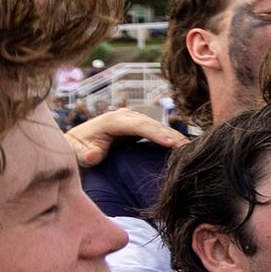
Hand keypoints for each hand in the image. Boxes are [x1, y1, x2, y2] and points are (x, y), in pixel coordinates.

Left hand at [66, 107, 185, 167]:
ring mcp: (135, 120)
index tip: (172, 144)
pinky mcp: (140, 128)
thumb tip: (94, 155)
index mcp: (113, 120)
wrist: (77, 144)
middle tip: (191, 148)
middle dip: (172, 135)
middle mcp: (127, 116)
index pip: (140, 126)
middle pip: (154, 125)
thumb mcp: (77, 153)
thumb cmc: (78, 149)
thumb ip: (85, 154)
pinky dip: (171, 139)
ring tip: (193, 149)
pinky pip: (158, 132)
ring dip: (175, 137)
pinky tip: (185, 148)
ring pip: (159, 127)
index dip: (157, 134)